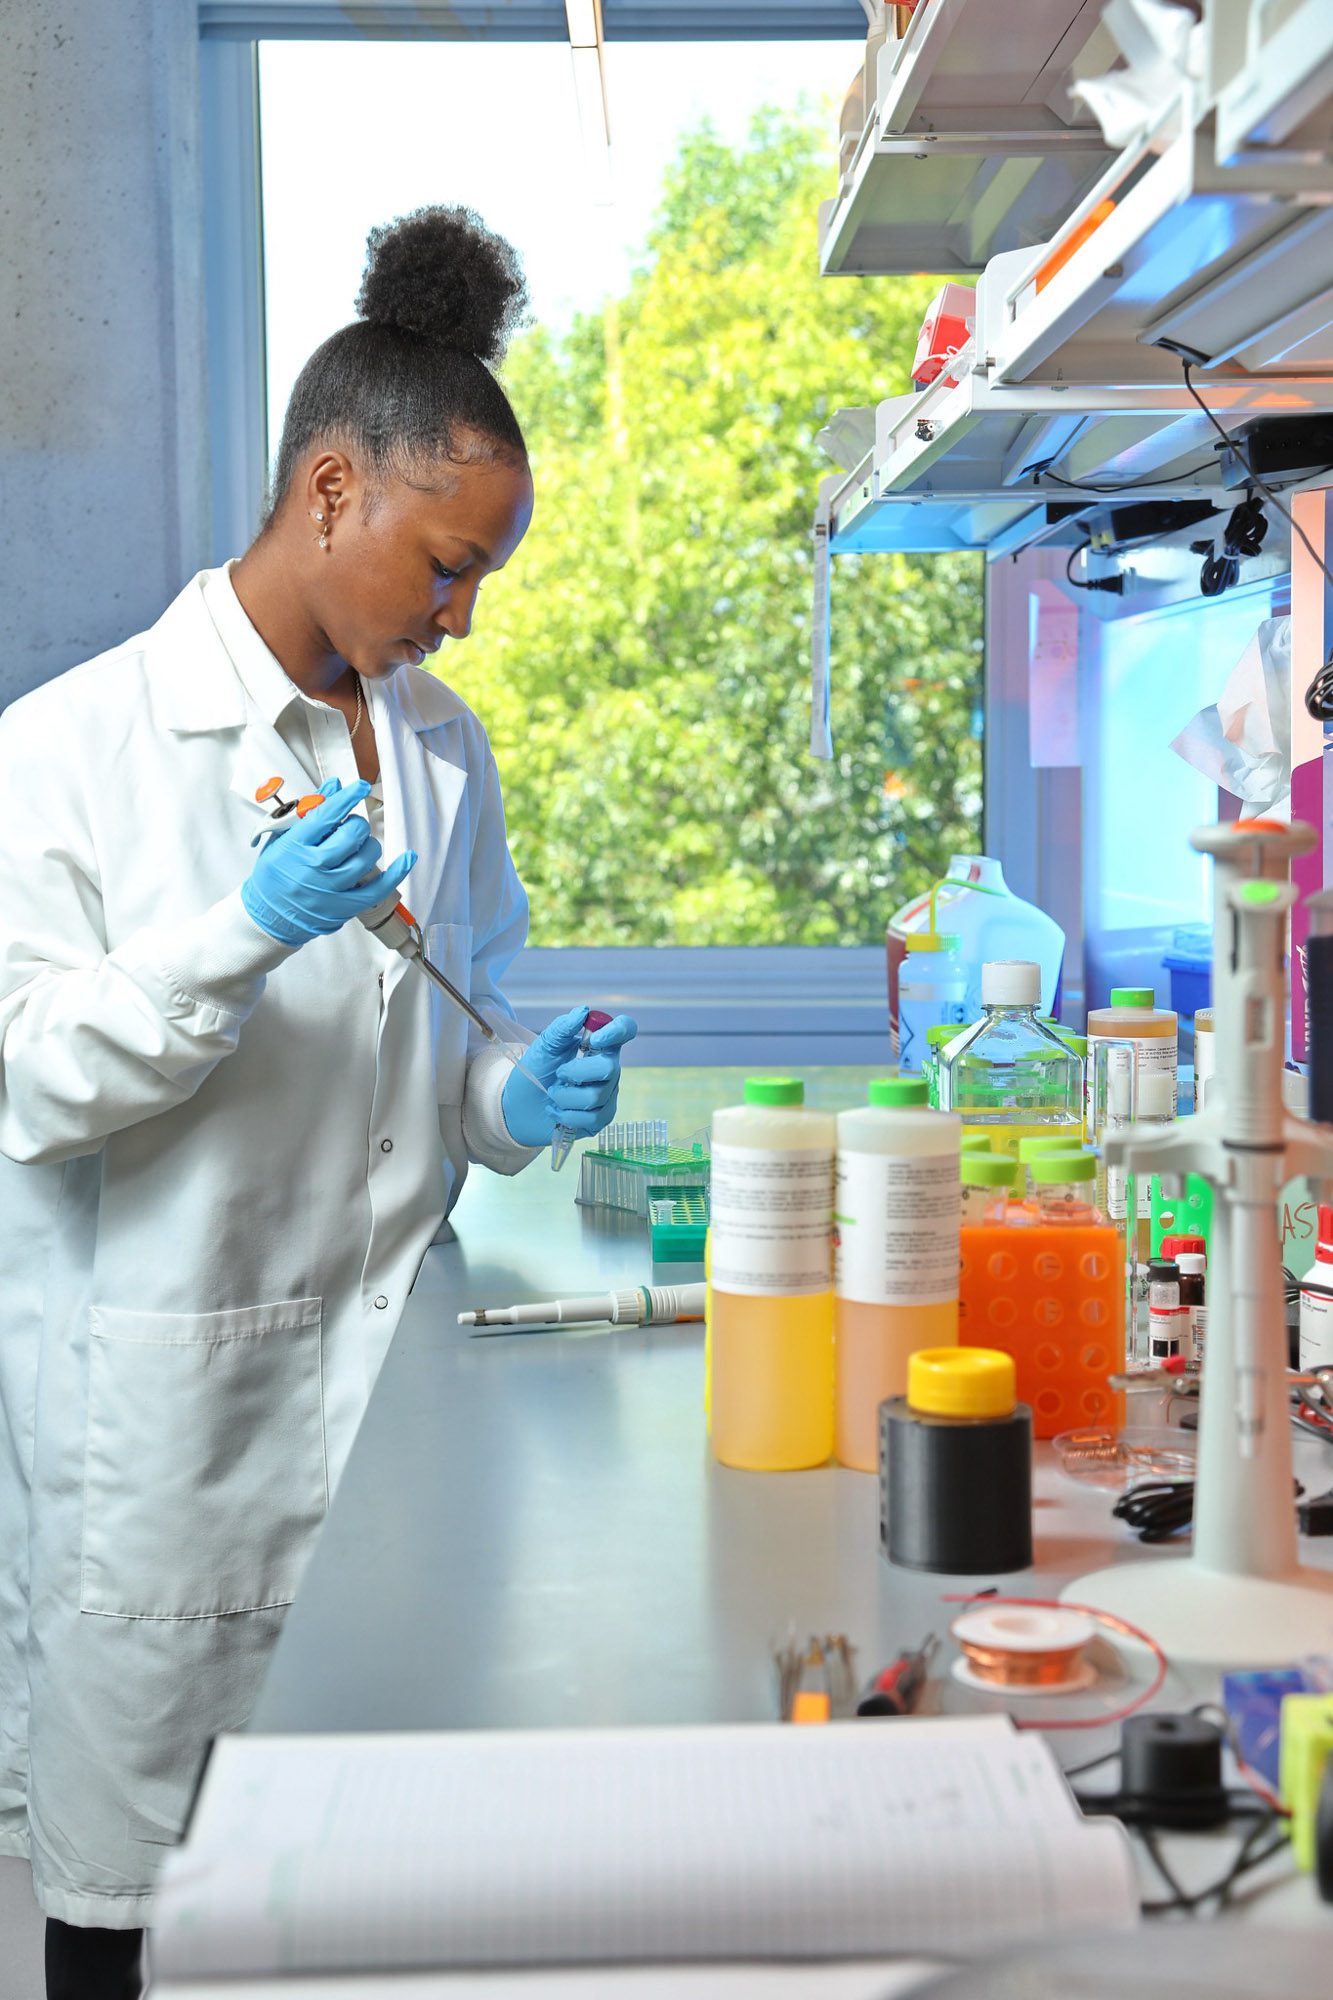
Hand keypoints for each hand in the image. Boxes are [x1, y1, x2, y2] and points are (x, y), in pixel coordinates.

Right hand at [241, 777, 417, 948]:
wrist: (268, 916)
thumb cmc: (273, 876)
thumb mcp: (282, 839)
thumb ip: (308, 812)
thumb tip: (333, 787)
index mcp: (295, 846)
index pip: (326, 815)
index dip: (347, 797)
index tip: (360, 786)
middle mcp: (314, 866)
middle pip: (351, 834)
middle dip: (355, 824)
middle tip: (349, 828)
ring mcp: (331, 888)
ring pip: (367, 856)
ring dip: (368, 845)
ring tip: (358, 847)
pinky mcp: (345, 906)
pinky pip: (379, 888)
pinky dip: (397, 871)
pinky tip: (407, 858)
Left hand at [501, 1005, 637, 1148]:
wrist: (520, 1106)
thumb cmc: (536, 1072)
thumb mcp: (544, 1046)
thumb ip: (562, 1028)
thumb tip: (582, 1011)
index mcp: (599, 1046)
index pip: (625, 1030)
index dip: (617, 1031)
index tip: (594, 1039)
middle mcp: (608, 1069)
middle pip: (610, 1068)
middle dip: (577, 1072)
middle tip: (559, 1075)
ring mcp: (607, 1095)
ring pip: (596, 1096)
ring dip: (565, 1096)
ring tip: (553, 1094)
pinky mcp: (600, 1118)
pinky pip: (592, 1118)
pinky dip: (567, 1115)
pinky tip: (557, 1111)